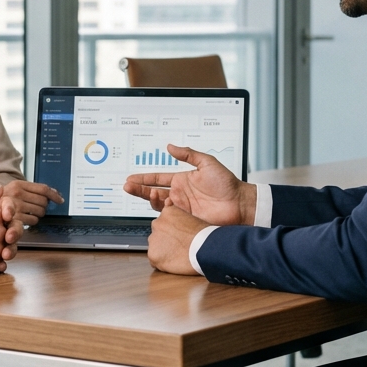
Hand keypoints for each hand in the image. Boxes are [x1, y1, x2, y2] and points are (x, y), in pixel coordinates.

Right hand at [0, 180, 62, 225]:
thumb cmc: (3, 199)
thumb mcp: (15, 189)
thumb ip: (33, 189)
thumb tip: (55, 192)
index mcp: (18, 184)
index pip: (43, 189)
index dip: (54, 195)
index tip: (60, 200)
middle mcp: (16, 194)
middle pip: (43, 201)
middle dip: (43, 205)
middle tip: (37, 207)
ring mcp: (15, 206)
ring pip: (40, 212)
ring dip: (38, 214)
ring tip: (29, 212)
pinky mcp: (15, 219)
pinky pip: (33, 221)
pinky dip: (32, 221)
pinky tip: (25, 218)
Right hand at [124, 144, 254, 224]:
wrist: (239, 204)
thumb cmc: (226, 183)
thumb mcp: (207, 163)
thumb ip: (188, 154)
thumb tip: (170, 147)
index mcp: (181, 180)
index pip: (157, 179)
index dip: (143, 179)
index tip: (131, 178)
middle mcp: (179, 194)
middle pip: (153, 192)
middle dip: (139, 190)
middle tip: (128, 186)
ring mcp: (182, 208)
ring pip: (159, 205)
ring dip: (151, 199)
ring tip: (150, 194)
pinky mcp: (186, 220)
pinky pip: (169, 217)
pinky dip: (163, 212)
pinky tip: (163, 205)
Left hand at [148, 204, 209, 274]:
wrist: (205, 248)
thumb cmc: (204, 236)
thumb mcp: (192, 219)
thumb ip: (181, 222)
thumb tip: (178, 229)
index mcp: (167, 212)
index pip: (163, 223)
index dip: (172, 232)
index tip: (178, 238)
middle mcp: (157, 223)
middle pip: (158, 235)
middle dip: (165, 241)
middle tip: (178, 247)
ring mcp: (153, 239)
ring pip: (155, 248)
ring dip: (163, 252)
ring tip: (178, 255)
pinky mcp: (153, 255)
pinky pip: (155, 261)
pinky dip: (163, 263)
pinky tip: (175, 262)